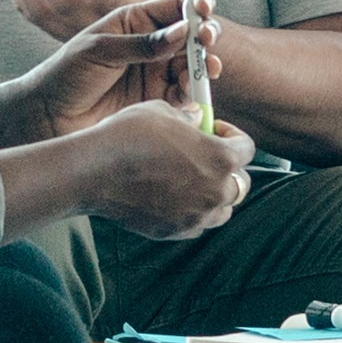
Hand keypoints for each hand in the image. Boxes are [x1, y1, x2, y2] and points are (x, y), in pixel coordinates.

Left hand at [26, 0, 221, 137]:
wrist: (49, 116)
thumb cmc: (67, 73)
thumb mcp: (101, 50)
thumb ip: (142, 43)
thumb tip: (183, 31)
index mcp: (134, 21)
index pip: (173, 6)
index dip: (194, 4)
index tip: (206, 8)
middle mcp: (150, 44)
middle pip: (190, 35)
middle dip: (205, 36)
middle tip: (208, 40)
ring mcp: (155, 73)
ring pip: (192, 65)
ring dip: (203, 66)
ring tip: (206, 70)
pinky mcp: (157, 101)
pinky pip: (184, 95)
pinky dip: (193, 94)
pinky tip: (192, 93)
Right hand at [76, 103, 254, 240]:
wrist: (94, 172)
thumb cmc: (129, 135)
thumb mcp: (163, 111)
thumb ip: (189, 117)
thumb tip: (198, 118)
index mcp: (221, 158)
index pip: (247, 149)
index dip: (233, 136)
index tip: (214, 130)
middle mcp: (215, 191)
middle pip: (241, 184)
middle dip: (229, 169)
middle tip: (207, 157)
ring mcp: (196, 216)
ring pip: (222, 210)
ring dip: (215, 195)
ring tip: (193, 180)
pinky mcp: (174, 231)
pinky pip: (196, 224)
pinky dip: (193, 212)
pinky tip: (174, 197)